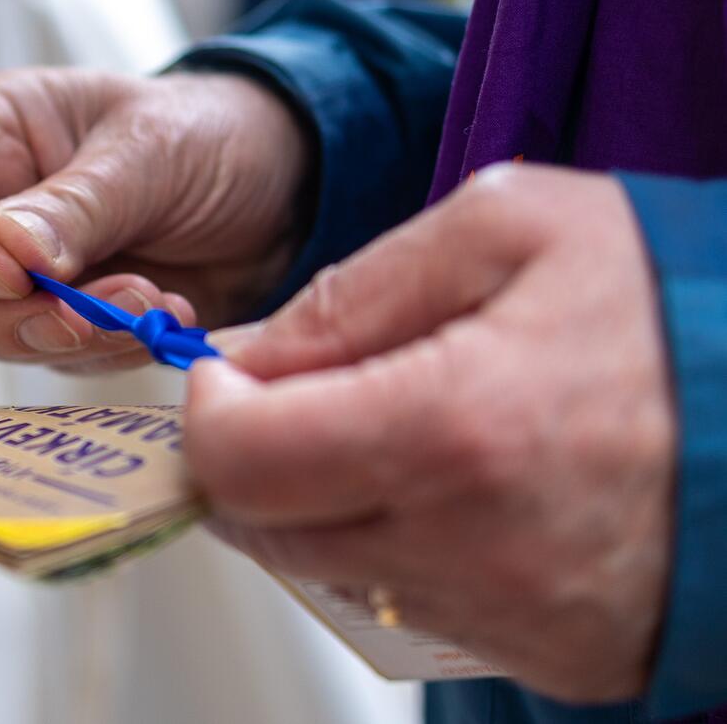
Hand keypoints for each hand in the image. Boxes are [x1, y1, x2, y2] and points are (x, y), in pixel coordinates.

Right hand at [0, 68, 307, 371]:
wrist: (287, 184)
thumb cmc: (212, 132)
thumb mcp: (149, 149)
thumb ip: (76, 202)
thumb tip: (5, 253)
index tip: (8, 276)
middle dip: (6, 317)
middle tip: (87, 314)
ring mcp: (27, 275)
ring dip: (69, 338)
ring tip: (152, 302)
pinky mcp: (69, 321)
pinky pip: (59, 359)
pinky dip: (108, 352)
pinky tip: (167, 318)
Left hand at [185, 164, 676, 701]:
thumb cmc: (671, 298)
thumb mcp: (507, 228)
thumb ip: (354, 290)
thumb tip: (251, 356)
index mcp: (452, 427)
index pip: (240, 461)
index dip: (208, 412)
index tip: (228, 375)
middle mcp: (471, 546)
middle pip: (267, 529)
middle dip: (251, 456)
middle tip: (293, 397)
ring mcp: (511, 615)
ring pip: (331, 572)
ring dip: (324, 499)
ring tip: (393, 426)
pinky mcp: (549, 652)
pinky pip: (412, 605)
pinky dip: (396, 543)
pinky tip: (453, 483)